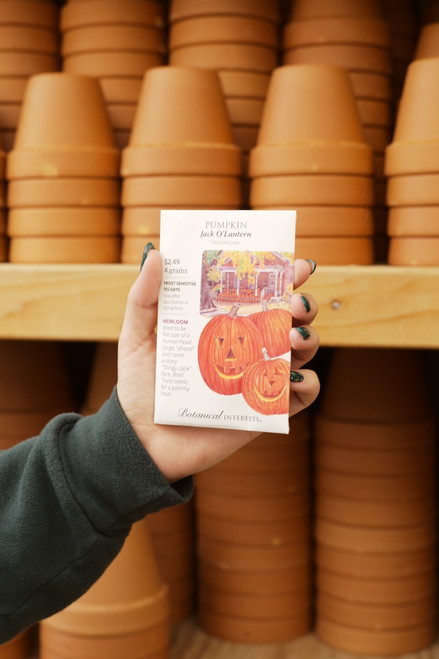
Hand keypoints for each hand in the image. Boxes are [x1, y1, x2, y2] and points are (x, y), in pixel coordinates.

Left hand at [117, 248, 319, 482]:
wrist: (143, 441)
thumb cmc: (140, 387)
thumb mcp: (137, 337)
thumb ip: (144, 297)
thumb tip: (157, 253)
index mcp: (222, 325)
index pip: (258, 295)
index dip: (281, 277)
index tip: (293, 263)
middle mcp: (246, 347)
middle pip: (288, 319)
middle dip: (302, 304)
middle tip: (294, 303)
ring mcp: (257, 378)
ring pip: (300, 351)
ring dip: (308, 338)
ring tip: (293, 337)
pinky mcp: (263, 410)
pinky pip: (300, 396)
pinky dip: (308, 384)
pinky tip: (293, 378)